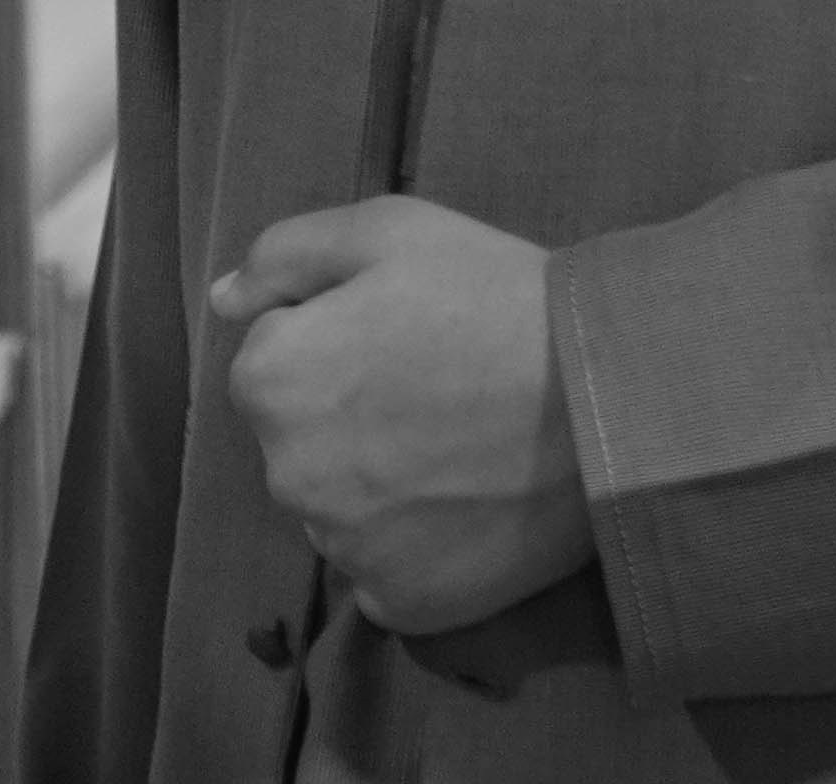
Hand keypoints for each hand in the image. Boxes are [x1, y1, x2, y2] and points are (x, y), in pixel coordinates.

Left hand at [215, 196, 594, 634]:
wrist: (611, 403)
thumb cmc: (496, 299)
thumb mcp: (387, 232)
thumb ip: (283, 258)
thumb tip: (223, 300)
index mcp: (268, 381)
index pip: (276, 357)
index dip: (342, 338)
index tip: (408, 336)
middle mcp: (285, 475)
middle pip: (303, 439)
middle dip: (351, 415)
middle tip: (440, 392)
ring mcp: (343, 549)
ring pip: (342, 509)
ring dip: (380, 487)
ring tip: (463, 452)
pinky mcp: (402, 604)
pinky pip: (386, 572)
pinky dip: (417, 549)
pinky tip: (469, 510)